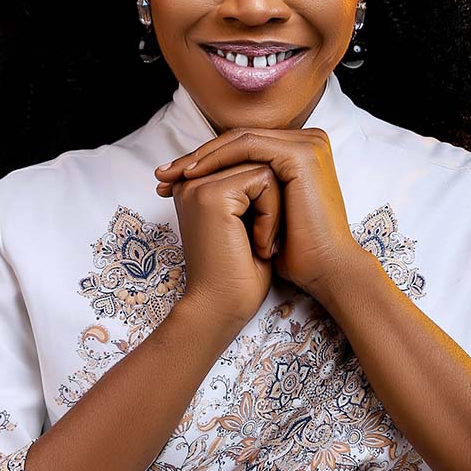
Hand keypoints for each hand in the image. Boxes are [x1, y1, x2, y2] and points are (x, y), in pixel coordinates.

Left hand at [155, 127, 360, 297]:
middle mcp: (308, 140)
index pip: (244, 147)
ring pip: (241, 139)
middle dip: (197, 157)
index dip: (205, 160)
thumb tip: (201, 180)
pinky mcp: (301, 154)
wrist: (323, 270)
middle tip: (162, 174)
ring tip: (174, 175)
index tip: (170, 179)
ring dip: (203, 156)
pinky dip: (218, 158)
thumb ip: (243, 189)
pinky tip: (194, 175)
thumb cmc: (294, 251)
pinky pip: (249, 146)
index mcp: (300, 152)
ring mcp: (307, 144)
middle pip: (239, 140)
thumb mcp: (262, 213)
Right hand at [157, 159, 283, 328]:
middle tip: (256, 244)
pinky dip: (271, 216)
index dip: (267, 199)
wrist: (224, 309)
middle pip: (257, 161)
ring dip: (272, 211)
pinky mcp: (212, 194)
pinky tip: (258, 244)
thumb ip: (252, 188)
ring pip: (264, 168)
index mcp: (197, 185)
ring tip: (258, 244)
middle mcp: (192, 181)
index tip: (252, 240)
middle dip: (270, 204)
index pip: (250, 162)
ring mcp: (198, 185)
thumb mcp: (248, 219)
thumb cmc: (239, 273)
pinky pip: (264, 180)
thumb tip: (278, 162)